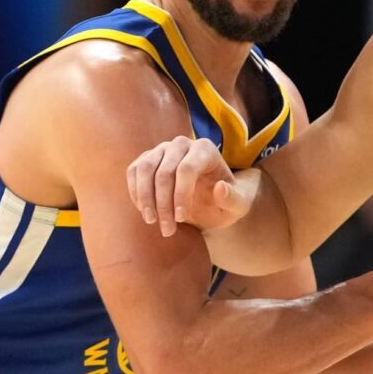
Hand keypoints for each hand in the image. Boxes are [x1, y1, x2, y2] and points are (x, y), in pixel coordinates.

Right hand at [126, 136, 247, 235]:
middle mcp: (182, 144)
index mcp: (206, 150)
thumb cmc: (226, 201)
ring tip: (152, 221)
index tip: (181, 218)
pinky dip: (136, 192)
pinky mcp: (147, 159)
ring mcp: (162, 149)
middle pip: (164, 172)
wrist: (211, 199)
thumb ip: (234, 198)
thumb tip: (220, 188)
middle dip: (163, 204)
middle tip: (167, 230)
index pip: (187, 169)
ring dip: (145, 199)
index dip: (181, 195)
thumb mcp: (238, 206)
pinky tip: (145, 211)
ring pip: (145, 169)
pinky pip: (134, 171)